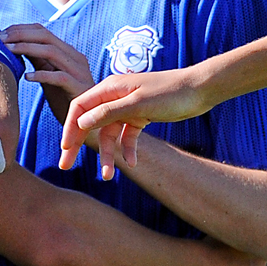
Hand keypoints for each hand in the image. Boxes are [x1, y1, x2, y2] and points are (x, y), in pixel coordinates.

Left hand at [0, 23, 96, 140]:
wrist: (86, 121)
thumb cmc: (65, 98)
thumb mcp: (49, 75)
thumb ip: (37, 60)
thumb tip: (15, 45)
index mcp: (68, 52)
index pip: (43, 32)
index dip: (22, 29)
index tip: (2, 33)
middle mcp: (75, 57)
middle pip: (46, 37)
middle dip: (21, 35)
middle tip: (0, 39)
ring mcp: (79, 71)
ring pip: (52, 52)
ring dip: (27, 48)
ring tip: (8, 50)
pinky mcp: (79, 87)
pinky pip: (59, 77)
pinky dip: (42, 74)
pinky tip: (27, 77)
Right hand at [58, 68, 213, 174]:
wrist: (201, 90)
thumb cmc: (171, 93)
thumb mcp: (138, 104)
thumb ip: (108, 113)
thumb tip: (80, 122)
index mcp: (110, 88)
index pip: (79, 108)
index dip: (70, 128)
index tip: (65, 148)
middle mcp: (115, 97)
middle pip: (89, 123)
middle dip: (77, 144)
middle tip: (64, 166)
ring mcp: (127, 107)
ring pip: (109, 134)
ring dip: (108, 155)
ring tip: (107, 176)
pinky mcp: (140, 116)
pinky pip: (127, 136)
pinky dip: (127, 149)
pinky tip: (132, 163)